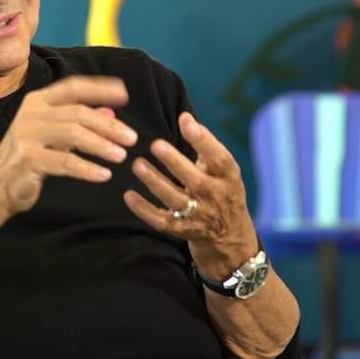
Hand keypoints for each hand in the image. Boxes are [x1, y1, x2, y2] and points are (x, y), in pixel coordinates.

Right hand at [0, 76, 136, 215]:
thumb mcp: (54, 136)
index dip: (100, 88)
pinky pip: (65, 162)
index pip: (73, 87)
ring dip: (101, 145)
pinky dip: (87, 169)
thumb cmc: (29, 158)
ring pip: (73, 134)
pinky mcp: (27, 159)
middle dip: (108, 126)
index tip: (125, 94)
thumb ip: (79, 123)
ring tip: (121, 156)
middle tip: (132, 138)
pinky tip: (104, 175)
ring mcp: (27, 134)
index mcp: (38, 102)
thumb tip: (112, 113)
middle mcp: (31, 113)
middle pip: (78, 113)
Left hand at [124, 112, 258, 279]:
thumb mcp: (224, 173)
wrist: (231, 240)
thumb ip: (206, 149)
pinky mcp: (183, 232)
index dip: (204, 140)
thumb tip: (184, 117)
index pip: (219, 158)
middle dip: (175, 162)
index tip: (186, 121)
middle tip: (156, 144)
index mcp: (229, 179)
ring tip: (137, 165)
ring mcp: (200, 217)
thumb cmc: (222, 194)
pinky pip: (161, 221)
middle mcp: (216, 198)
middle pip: (195, 180)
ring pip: (175, 200)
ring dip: (155, 182)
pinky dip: (144, 210)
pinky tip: (128, 195)